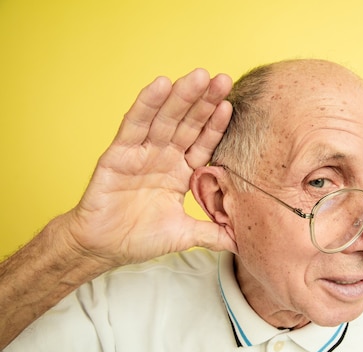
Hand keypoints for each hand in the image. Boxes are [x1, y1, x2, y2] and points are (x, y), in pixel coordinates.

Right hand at [64, 68, 235, 266]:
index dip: (216, 125)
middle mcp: (164, 157)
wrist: (103, 248)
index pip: (203, 143)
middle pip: (187, 124)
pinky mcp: (119, 154)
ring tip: (198, 76)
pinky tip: (160, 85)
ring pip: (165, 119)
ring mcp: (142, 153)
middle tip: (222, 79)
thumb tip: (243, 243)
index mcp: (180, 172)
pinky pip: (135, 125)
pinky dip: (147, 104)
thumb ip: (213, 234)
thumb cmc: (140, 238)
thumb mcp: (184, 235)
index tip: (231, 104)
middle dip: (204, 101)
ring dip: (181, 96)